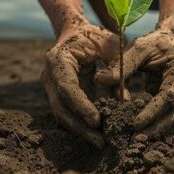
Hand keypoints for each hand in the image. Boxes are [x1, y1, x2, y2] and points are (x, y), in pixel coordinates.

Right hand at [41, 23, 117, 147]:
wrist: (75, 31)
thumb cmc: (96, 36)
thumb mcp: (110, 46)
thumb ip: (117, 69)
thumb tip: (124, 101)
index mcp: (59, 58)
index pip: (67, 87)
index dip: (81, 105)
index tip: (97, 121)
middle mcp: (49, 75)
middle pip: (60, 106)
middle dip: (80, 126)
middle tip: (100, 141)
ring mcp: (50, 86)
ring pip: (61, 114)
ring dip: (80, 129)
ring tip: (100, 142)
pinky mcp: (57, 95)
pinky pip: (66, 113)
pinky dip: (80, 124)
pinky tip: (96, 134)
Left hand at [96, 16, 173, 138]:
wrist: (170, 40)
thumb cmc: (153, 43)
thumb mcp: (138, 48)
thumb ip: (122, 65)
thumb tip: (100, 80)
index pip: (169, 96)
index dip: (153, 111)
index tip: (135, 123)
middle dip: (157, 127)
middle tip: (136, 139)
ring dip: (160, 131)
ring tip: (139, 140)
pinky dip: (161, 127)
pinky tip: (146, 133)